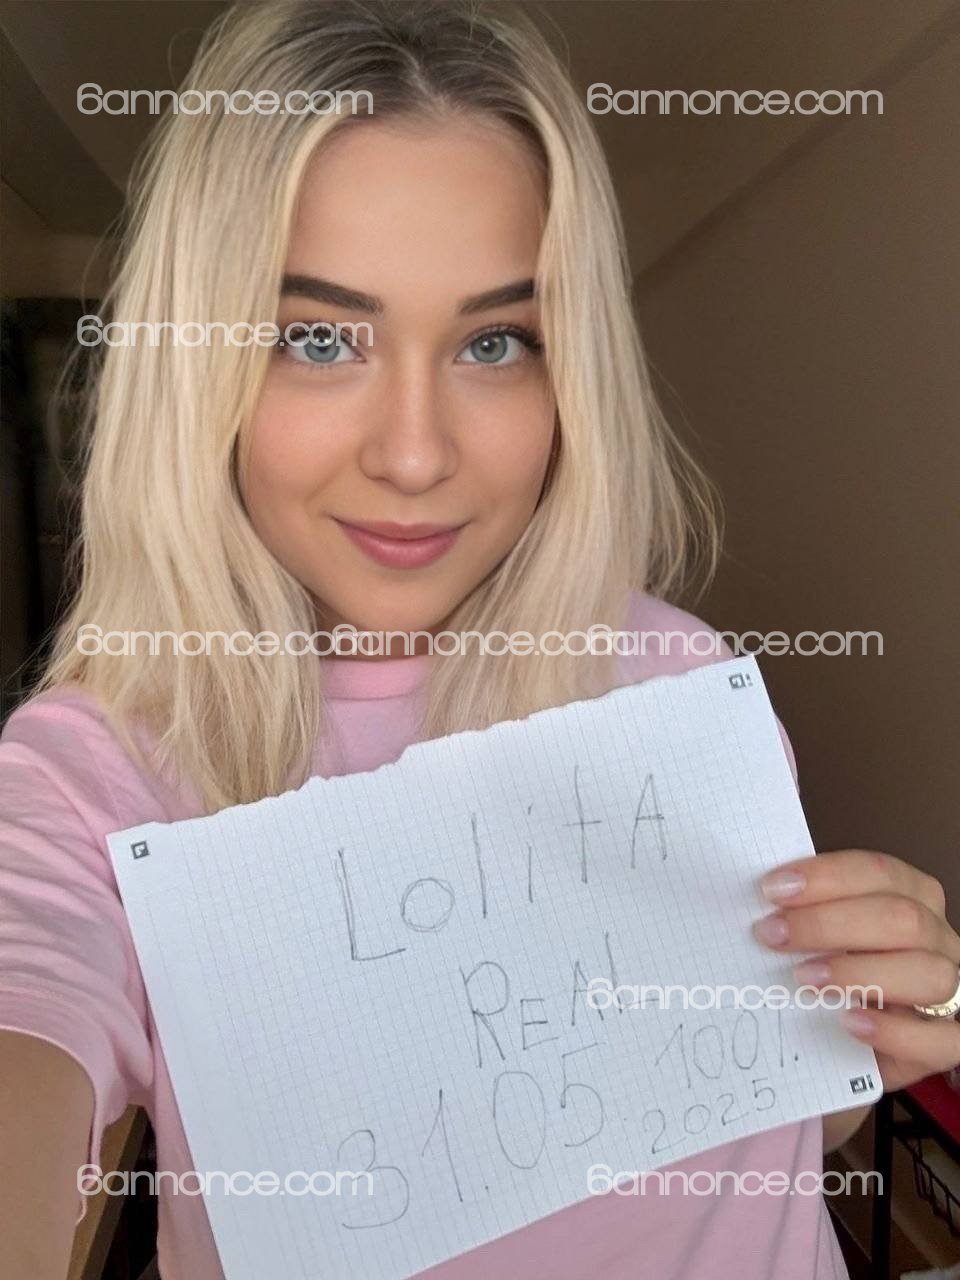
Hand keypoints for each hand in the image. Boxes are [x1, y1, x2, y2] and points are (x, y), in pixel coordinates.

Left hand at [752, 849, 959, 1092]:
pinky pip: (942, 1037)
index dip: (826, 877)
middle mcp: (938, 938)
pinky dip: (895, 1031)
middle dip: (828, 924)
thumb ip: (807, 914)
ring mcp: (954, 989)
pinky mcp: (953, 1040)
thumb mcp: (830, 937)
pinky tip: (849, 1022)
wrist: (869, 1043)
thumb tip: (759, 902)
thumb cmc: (845, 976)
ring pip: (929, 972)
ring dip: (858, 973)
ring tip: (804, 979)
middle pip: (901, 918)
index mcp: (911, 897)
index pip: (878, 872)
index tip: (774, 888)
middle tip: (771, 935)